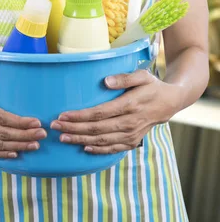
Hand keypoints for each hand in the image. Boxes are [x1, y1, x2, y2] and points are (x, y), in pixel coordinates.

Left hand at [50, 69, 183, 153]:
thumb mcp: (142, 76)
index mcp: (130, 105)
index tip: (63, 115)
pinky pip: (114, 148)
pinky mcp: (133, 141)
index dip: (80, 116)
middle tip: (54, 126)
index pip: (100, 113)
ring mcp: (132, 134)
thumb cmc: (152, 85)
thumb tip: (105, 81)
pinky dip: (99, 150)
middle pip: (97, 128)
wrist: (171, 102)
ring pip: (103, 140)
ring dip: (81, 140)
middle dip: (74, 128)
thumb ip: (124, 78)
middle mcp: (131, 122)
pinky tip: (84, 148)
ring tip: (63, 138)